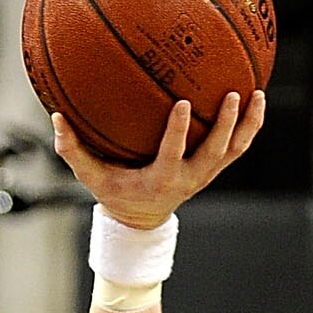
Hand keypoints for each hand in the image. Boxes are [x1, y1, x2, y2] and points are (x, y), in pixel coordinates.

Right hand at [56, 90, 267, 230]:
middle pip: (215, 152)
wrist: (141, 219)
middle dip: (226, 125)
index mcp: (161, 179)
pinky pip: (237, 147)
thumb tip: (55, 117)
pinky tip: (256, 98)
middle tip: (232, 95)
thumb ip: (72, 150)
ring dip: (248, 124)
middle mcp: (189, 178)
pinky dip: (249, 126)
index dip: (180, 131)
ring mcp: (205, 175)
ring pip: (234, 150)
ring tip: (257, 94)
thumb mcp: (91, 177)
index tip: (184, 103)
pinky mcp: (213, 169)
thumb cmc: (114, 193)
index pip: (173, 154)